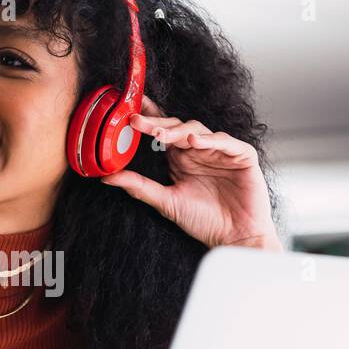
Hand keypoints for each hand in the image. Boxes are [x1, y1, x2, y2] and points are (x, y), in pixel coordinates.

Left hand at [101, 95, 282, 250]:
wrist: (234, 238)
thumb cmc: (204, 221)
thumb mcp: (166, 202)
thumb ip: (139, 187)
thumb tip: (106, 177)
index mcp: (181, 158)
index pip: (163, 132)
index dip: (148, 118)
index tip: (128, 110)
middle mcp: (199, 151)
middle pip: (177, 127)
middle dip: (156, 123)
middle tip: (135, 122)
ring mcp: (221, 152)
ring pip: (198, 130)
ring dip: (178, 131)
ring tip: (160, 135)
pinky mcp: (242, 156)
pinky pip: (226, 142)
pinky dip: (211, 140)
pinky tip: (195, 142)